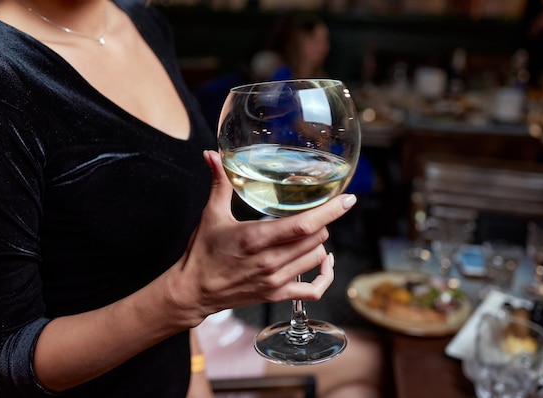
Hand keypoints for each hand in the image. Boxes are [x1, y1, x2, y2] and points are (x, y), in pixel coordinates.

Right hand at [168, 150, 356, 322]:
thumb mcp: (211, 214)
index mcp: (255, 238)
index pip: (303, 225)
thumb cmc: (202, 252)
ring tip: (307, 234)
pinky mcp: (276, 295)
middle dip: (320, 222)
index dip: (330, 211)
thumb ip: (219, 183)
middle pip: (316, 239)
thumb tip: (211, 154)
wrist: (193, 291)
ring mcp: (275, 280)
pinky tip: (325, 262)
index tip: (348, 199)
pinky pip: (314, 290)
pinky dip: (325, 276)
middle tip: (312, 212)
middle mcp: (270, 261)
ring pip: (317, 258)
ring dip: (318, 243)